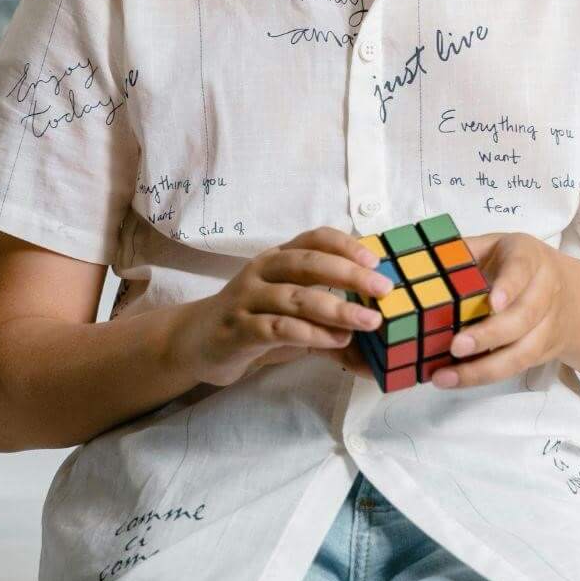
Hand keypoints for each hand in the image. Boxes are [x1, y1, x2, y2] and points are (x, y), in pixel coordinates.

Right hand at [171, 227, 392, 386]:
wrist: (197, 341)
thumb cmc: (255, 322)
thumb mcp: (291, 313)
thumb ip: (329, 321)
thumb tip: (376, 339)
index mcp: (277, 258)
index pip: (313, 238)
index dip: (346, 245)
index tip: (375, 260)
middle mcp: (261, 271)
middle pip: (307, 263)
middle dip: (349, 273)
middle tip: (382, 289)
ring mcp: (247, 299)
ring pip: (295, 296)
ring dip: (336, 308)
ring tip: (367, 322)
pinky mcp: (238, 329)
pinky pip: (278, 327)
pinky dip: (310, 333)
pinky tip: (335, 341)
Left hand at [430, 231, 579, 389]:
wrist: (573, 296)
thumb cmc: (520, 266)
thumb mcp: (496, 246)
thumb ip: (465, 250)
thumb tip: (427, 257)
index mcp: (529, 258)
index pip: (521, 271)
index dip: (509, 287)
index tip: (492, 303)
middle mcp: (544, 292)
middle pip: (523, 318)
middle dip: (490, 335)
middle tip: (456, 347)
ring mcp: (547, 326)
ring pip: (522, 352)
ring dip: (484, 368)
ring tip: (446, 376)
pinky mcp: (542, 353)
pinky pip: (515, 368)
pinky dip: (485, 376)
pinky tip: (456, 380)